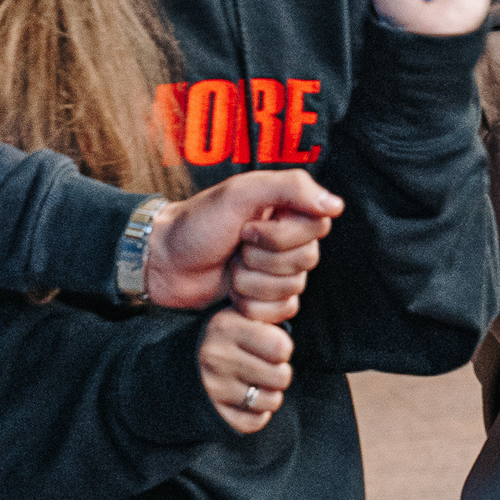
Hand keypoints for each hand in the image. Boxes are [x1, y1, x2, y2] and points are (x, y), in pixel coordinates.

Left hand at [145, 170, 340, 311]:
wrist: (163, 262)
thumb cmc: (197, 223)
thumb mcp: (241, 192)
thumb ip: (291, 187)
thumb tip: (335, 205)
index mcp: (287, 209)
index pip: (317, 227)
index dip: (281, 235)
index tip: (247, 228)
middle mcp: (288, 239)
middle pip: (307, 260)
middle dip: (263, 260)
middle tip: (236, 248)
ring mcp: (277, 271)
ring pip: (293, 288)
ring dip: (252, 282)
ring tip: (231, 268)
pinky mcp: (266, 300)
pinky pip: (283, 312)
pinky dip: (252, 306)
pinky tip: (232, 292)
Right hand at [200, 307, 293, 434]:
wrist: (178, 367)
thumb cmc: (225, 340)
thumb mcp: (239, 318)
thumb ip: (265, 319)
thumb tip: (291, 316)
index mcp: (226, 327)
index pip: (281, 347)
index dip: (283, 348)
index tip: (272, 348)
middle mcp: (217, 358)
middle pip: (281, 377)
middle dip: (280, 373)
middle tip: (266, 368)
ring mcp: (214, 388)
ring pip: (272, 401)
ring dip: (270, 395)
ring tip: (256, 384)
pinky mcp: (214, 414)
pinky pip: (256, 422)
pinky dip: (257, 413)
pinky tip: (246, 400)